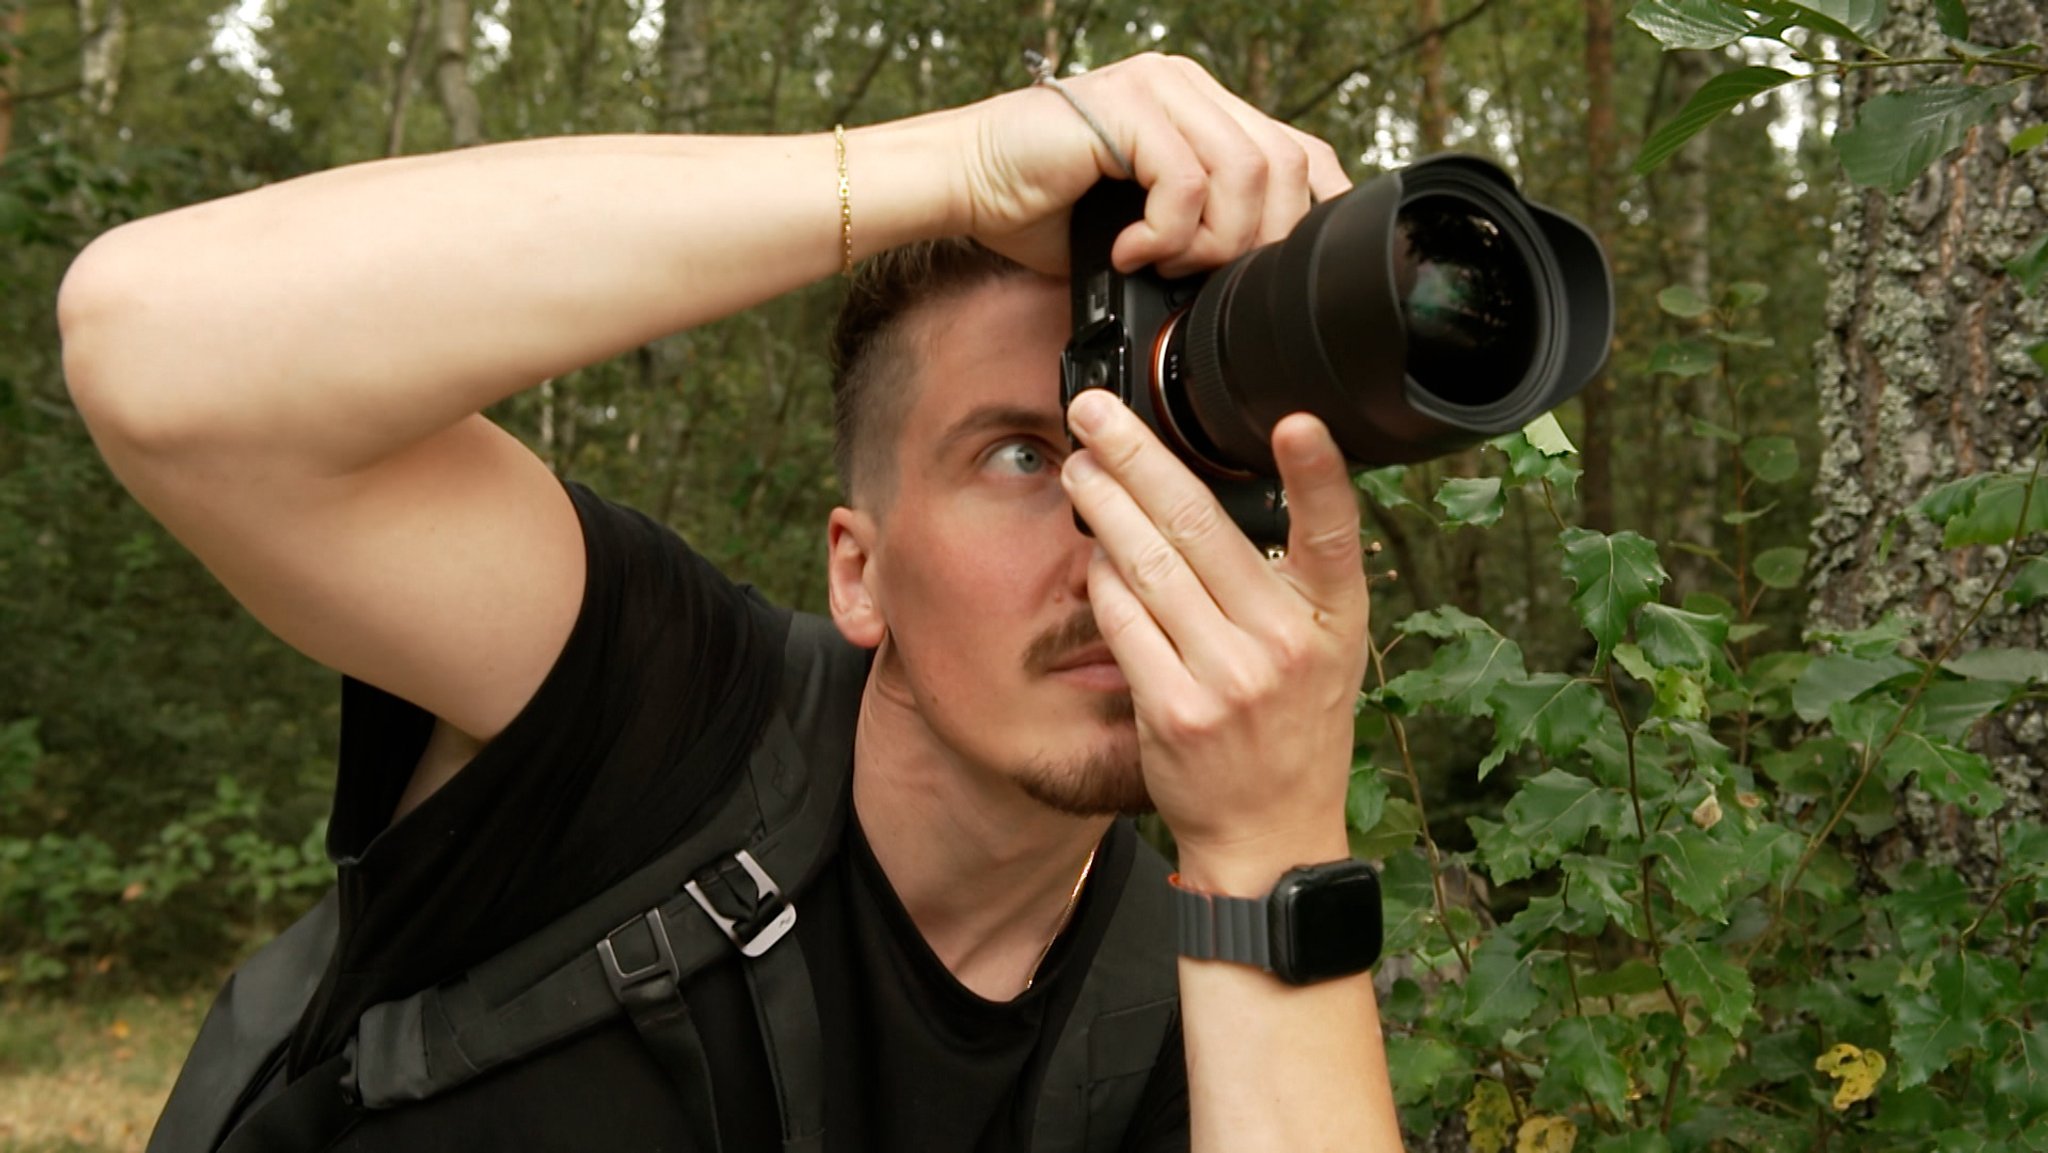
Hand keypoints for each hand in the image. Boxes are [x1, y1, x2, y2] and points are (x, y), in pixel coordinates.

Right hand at [944, 53, 1349, 276]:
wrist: (964, 183)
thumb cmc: (1040, 207)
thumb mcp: (1145, 228)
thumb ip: (1203, 233)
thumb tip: (1255, 285)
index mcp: (1202, 109)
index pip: (1300, 151)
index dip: (1314, 213)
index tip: (1288, 273)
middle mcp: (1188, 87)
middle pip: (1287, 164)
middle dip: (1261, 242)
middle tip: (1207, 279)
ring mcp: (1160, 88)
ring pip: (1246, 171)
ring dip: (1212, 240)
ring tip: (1165, 265)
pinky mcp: (1126, 107)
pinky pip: (1186, 180)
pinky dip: (1167, 234)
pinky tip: (1131, 252)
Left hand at [1058, 390, 1369, 885]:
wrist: (1270, 835)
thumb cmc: (1292, 727)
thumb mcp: (1324, 648)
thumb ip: (1287, 576)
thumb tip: (1209, 493)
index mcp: (1332, 616)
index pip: (1333, 534)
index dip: (1320, 475)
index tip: (1298, 423)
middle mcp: (1286, 643)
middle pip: (1200, 527)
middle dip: (1138, 460)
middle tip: (1096, 415)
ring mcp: (1230, 678)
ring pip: (1150, 566)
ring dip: (1104, 507)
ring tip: (1080, 469)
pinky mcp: (1176, 709)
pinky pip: (1124, 623)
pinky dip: (1101, 582)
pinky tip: (1090, 553)